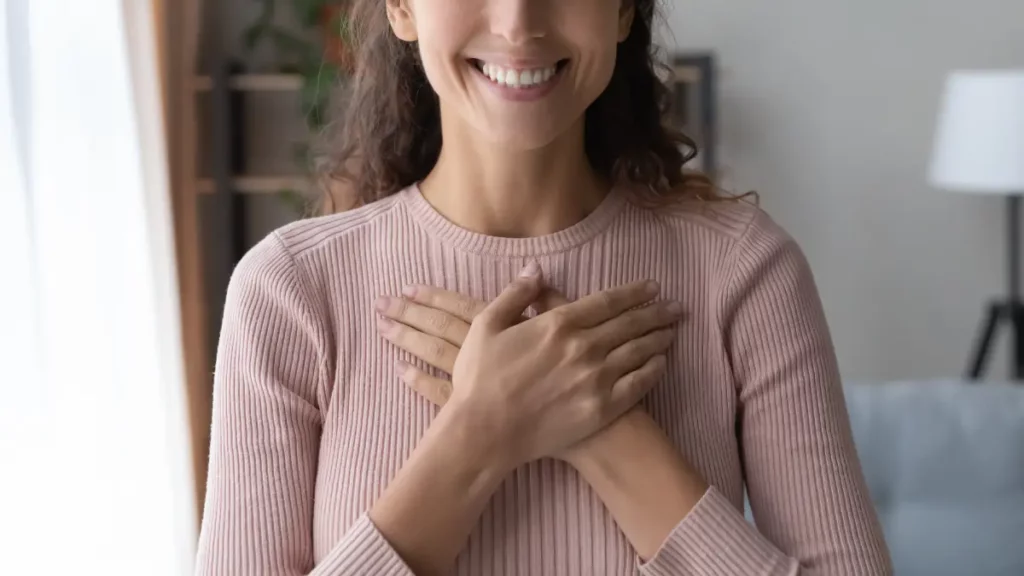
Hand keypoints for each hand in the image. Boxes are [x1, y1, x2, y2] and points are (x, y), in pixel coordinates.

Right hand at [374, 263, 682, 464]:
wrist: (485, 432)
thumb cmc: (480, 379)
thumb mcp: (486, 325)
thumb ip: (515, 294)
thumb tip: (536, 269)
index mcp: (558, 324)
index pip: (608, 301)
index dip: (634, 292)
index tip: (653, 287)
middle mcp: (584, 347)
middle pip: (630, 324)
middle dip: (656, 312)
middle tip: (676, 307)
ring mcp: (596, 379)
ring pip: (639, 351)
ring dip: (659, 338)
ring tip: (674, 330)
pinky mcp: (601, 408)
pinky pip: (637, 385)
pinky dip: (653, 371)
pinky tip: (661, 363)